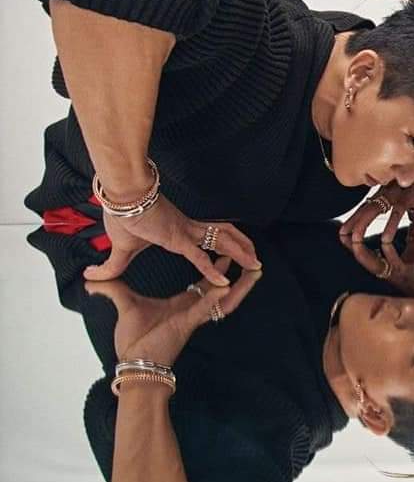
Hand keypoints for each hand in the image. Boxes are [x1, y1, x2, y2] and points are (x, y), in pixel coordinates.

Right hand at [85, 194, 260, 286]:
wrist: (119, 199)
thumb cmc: (121, 218)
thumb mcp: (120, 249)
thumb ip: (111, 266)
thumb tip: (90, 275)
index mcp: (180, 229)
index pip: (209, 234)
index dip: (223, 242)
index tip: (234, 252)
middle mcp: (188, 229)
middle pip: (224, 235)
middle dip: (242, 247)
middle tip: (256, 259)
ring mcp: (185, 233)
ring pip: (221, 242)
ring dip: (240, 254)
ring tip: (254, 265)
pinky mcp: (176, 239)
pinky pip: (198, 257)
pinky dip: (211, 270)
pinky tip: (224, 282)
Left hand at [85, 257, 261, 364]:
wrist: (132, 363)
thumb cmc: (134, 340)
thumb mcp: (124, 305)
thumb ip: (112, 288)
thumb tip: (91, 281)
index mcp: (184, 304)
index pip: (207, 283)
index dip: (218, 268)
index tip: (228, 252)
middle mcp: (193, 309)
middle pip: (224, 290)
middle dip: (241, 276)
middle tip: (255, 260)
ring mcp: (193, 317)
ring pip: (224, 300)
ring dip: (241, 287)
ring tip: (255, 271)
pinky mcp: (187, 324)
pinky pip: (206, 309)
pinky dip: (216, 297)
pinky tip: (226, 285)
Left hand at [340, 162, 413, 242]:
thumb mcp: (406, 191)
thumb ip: (403, 206)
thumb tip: (409, 220)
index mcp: (386, 193)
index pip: (366, 208)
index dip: (354, 220)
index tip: (342, 233)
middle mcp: (394, 193)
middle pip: (375, 209)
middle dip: (362, 224)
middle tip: (353, 239)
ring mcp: (410, 194)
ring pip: (398, 210)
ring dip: (391, 225)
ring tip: (385, 240)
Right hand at [342, 219, 413, 315]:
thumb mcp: (413, 254)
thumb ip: (411, 236)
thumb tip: (411, 216)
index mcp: (388, 269)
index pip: (365, 259)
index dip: (353, 248)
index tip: (342, 234)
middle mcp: (394, 272)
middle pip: (371, 263)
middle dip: (361, 252)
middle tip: (354, 238)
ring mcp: (409, 271)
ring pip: (395, 261)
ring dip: (389, 249)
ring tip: (385, 238)